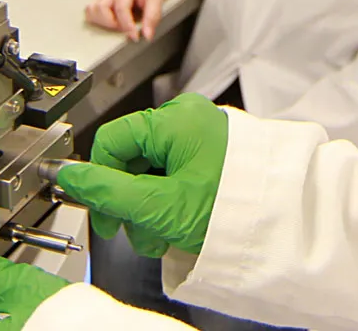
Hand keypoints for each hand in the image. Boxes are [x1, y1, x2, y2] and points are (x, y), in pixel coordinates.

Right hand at [56, 93, 228, 256]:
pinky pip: (176, 175)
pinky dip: (169, 202)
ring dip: (148, 208)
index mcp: (172, 121)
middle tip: (132, 232)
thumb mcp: (159, 204)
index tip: (100, 211)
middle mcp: (187, 120)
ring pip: (153, 172)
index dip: (98, 179)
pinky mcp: (214, 155)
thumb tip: (69, 177)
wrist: (288, 220)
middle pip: (132, 159)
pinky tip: (176, 226)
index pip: (110, 141)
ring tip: (160, 237)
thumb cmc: (233, 206)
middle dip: (128, 202)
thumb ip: (107, 191)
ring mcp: (203, 137)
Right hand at [85, 0, 196, 40]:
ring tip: (117, 25)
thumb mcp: (157, 0)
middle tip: (126, 28)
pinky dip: (96, 20)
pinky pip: (90, 11)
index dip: (127, 26)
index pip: (121, 8)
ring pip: (92, 10)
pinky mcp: (102, 1)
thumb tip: (146, 36)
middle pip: (101, 8)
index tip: (135, 37)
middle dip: (112, 23)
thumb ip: (152, 18)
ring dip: (102, 22)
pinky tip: (109, 23)